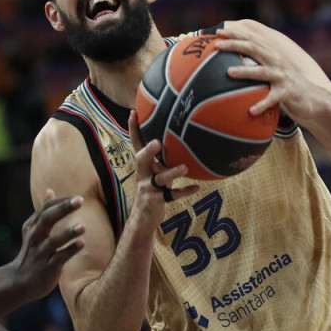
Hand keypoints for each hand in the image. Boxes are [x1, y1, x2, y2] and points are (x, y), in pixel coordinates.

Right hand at [11, 190, 84, 299]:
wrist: (19, 281)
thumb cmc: (32, 252)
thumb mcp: (33, 230)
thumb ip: (43, 212)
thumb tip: (50, 190)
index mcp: (33, 226)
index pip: (46, 208)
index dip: (61, 201)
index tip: (77, 196)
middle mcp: (36, 237)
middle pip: (47, 219)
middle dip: (63, 208)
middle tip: (80, 200)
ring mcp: (41, 253)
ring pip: (54, 241)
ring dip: (68, 233)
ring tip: (83, 226)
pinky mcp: (47, 268)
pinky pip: (59, 258)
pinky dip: (70, 251)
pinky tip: (82, 244)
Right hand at [128, 110, 199, 225]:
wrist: (144, 217)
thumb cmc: (154, 188)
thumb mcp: (155, 171)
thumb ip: (164, 157)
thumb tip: (181, 136)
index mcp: (142, 165)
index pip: (135, 143)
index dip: (133, 129)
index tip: (134, 112)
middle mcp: (142, 174)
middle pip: (141, 159)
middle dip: (149, 150)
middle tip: (158, 142)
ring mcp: (148, 189)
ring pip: (159, 179)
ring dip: (172, 173)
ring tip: (186, 168)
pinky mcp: (155, 201)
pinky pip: (172, 196)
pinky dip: (184, 191)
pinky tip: (196, 187)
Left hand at [213, 20, 330, 122]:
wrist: (313, 100)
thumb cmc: (285, 87)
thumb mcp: (271, 73)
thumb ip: (256, 67)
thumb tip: (227, 69)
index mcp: (271, 56)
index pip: (251, 40)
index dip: (235, 34)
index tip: (218, 31)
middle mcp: (276, 62)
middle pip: (254, 49)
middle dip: (235, 45)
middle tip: (216, 45)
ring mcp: (283, 77)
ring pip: (262, 72)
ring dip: (245, 71)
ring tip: (228, 72)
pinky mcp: (288, 93)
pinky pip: (273, 99)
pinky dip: (262, 104)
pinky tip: (251, 111)